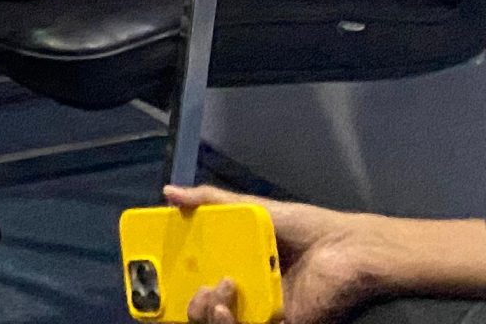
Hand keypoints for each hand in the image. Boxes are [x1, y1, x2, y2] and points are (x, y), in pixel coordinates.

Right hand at [170, 185, 374, 323]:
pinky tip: (227, 307)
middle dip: (188, 303)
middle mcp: (247, 293)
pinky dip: (228, 323)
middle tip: (196, 287)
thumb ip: (212, 201)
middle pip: (202, 308)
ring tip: (217, 295)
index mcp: (238, 267)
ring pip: (218, 322)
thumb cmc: (306, 228)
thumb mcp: (253, 209)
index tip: (154, 273)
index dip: (173, 281)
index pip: (197, 278)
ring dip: (205, 313)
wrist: (349, 249)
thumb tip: (170, 192)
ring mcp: (262, 313)